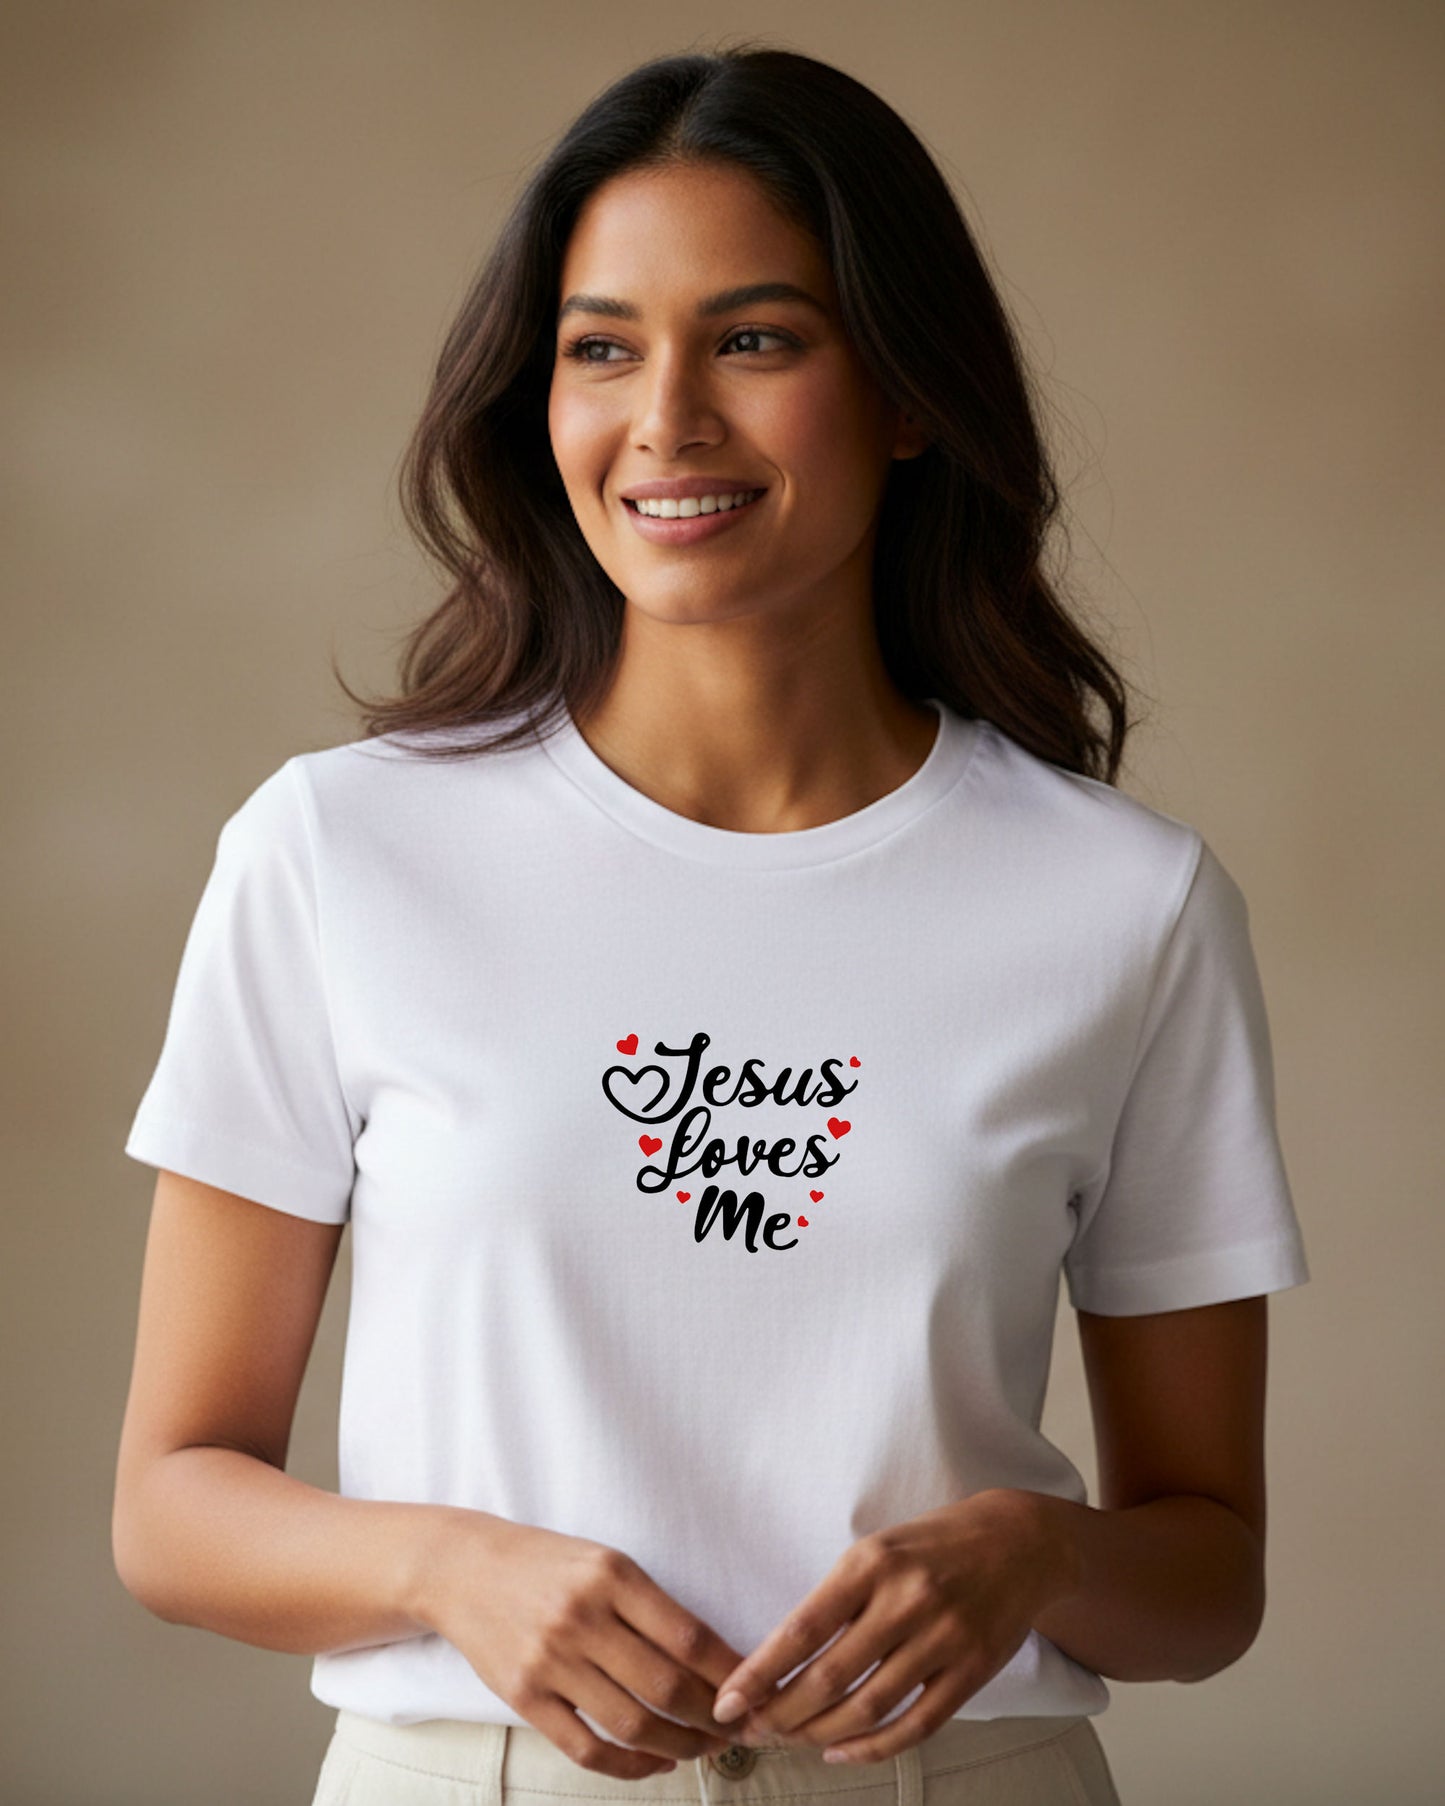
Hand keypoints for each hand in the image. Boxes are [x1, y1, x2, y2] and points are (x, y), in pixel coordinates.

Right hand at [422, 1511, 745, 1777]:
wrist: (464, 1568)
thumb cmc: (548, 1564)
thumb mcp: (605, 1562)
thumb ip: (652, 1607)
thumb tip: (716, 1661)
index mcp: (612, 1575)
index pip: (688, 1636)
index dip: (730, 1673)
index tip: (754, 1691)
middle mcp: (582, 1617)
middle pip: (666, 1687)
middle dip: (714, 1718)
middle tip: (738, 1729)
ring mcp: (550, 1661)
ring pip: (632, 1725)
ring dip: (679, 1746)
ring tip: (703, 1748)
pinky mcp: (524, 1697)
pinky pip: (586, 1749)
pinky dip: (629, 1767)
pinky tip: (655, 1762)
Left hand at [710, 1490, 1079, 1762]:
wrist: (1019, 1541)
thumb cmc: (933, 1545)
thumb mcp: (878, 1549)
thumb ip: (838, 1598)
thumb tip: (779, 1659)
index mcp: (871, 1562)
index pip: (803, 1629)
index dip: (760, 1672)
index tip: (727, 1700)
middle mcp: (906, 1599)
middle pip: (830, 1677)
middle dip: (780, 1714)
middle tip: (750, 1731)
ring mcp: (943, 1638)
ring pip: (867, 1707)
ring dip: (818, 1734)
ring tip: (788, 1742)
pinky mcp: (971, 1672)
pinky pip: (915, 1726)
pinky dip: (872, 1747)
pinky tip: (840, 1751)